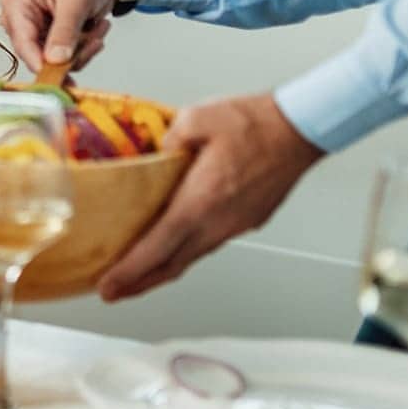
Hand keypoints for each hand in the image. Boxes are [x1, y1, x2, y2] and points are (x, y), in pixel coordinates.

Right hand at [1, 0, 119, 71]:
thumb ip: (64, 30)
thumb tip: (54, 60)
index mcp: (17, 4)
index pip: (23, 43)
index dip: (41, 63)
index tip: (60, 78)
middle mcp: (22, 21)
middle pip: (39, 57)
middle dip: (72, 52)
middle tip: (94, 40)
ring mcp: (37, 31)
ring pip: (56, 62)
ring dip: (83, 50)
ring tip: (98, 28)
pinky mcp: (52, 39)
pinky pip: (67, 59)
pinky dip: (85, 49)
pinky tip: (95, 30)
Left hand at [96, 93, 324, 301]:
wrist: (300, 129)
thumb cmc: (255, 122)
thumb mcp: (196, 117)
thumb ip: (168, 138)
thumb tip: (155, 152)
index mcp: (201, 200)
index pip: (157, 247)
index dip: (129, 272)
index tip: (107, 286)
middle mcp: (218, 222)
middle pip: (172, 264)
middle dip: (138, 283)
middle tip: (112, 291)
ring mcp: (235, 225)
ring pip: (192, 256)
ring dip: (162, 268)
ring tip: (137, 273)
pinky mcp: (248, 220)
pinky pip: (210, 242)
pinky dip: (185, 250)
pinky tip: (175, 242)